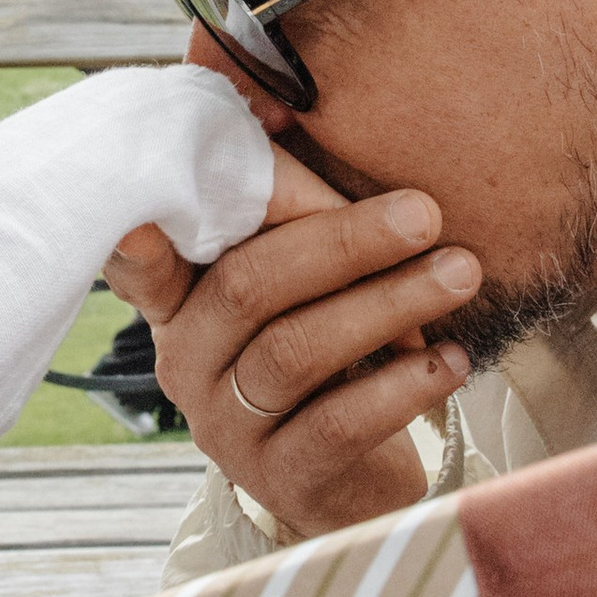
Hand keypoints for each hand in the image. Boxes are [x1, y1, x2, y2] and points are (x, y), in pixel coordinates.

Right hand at [106, 152, 482, 534]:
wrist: (357, 484)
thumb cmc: (334, 358)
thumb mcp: (307, 290)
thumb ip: (296, 220)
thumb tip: (292, 113)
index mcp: (182, 305)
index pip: (146, 268)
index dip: (137, 246)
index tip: (139, 218)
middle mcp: (186, 364)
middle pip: (248, 287)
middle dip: (343, 242)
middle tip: (424, 214)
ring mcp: (226, 428)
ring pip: (296, 350)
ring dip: (388, 304)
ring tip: (459, 274)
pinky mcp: (281, 477)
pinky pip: (340, 422)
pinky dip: (403, 384)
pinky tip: (452, 358)